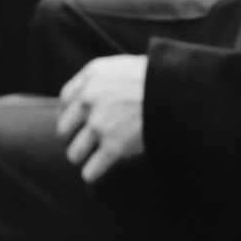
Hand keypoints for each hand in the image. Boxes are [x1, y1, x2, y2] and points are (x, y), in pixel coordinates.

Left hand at [56, 55, 147, 182]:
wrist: (175, 91)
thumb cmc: (155, 77)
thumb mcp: (122, 66)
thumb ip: (103, 79)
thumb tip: (94, 94)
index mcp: (91, 77)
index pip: (64, 100)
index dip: (68, 114)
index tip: (74, 122)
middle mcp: (89, 100)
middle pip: (64, 129)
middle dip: (73, 137)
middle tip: (84, 142)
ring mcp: (99, 125)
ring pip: (74, 153)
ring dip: (82, 157)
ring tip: (90, 159)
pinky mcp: (113, 147)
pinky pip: (91, 170)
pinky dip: (93, 174)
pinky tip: (96, 173)